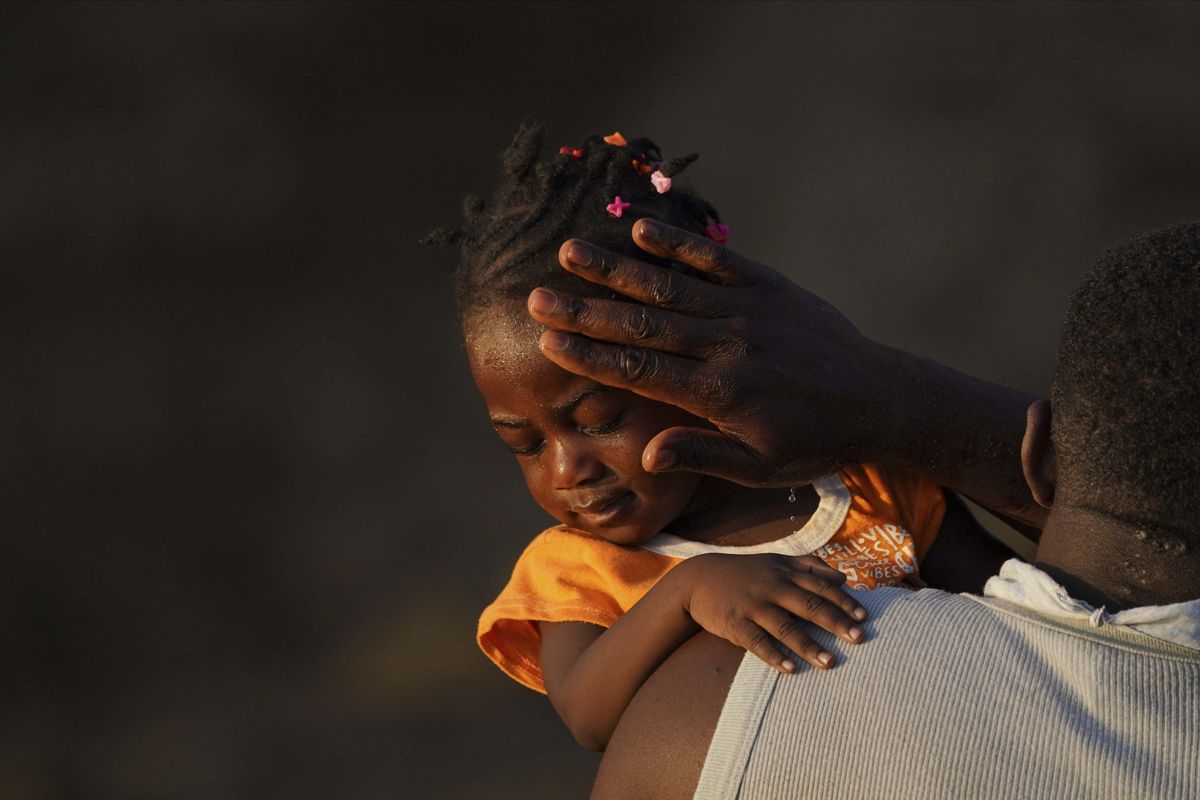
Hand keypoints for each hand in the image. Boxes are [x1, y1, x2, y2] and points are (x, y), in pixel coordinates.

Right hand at [527, 218, 897, 487]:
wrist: (879, 398)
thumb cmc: (814, 441)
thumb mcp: (761, 468)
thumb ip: (703, 456)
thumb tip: (647, 454)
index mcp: (720, 394)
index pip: (641, 372)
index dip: (590, 357)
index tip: (548, 342)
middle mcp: (727, 346)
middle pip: (643, 326)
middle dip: (585, 311)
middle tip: (535, 298)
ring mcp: (747, 311)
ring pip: (669, 287)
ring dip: (617, 269)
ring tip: (570, 252)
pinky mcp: (768, 286)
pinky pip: (716, 262)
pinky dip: (678, 246)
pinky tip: (641, 230)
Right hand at [674, 553, 866, 671]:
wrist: (698, 579)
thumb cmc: (745, 572)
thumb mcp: (776, 561)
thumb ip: (810, 566)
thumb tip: (844, 579)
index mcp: (784, 572)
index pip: (819, 586)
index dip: (843, 601)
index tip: (864, 617)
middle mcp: (772, 587)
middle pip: (808, 605)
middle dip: (834, 622)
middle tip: (858, 639)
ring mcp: (753, 606)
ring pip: (785, 627)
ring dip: (809, 645)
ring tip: (830, 662)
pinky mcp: (735, 623)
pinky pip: (757, 642)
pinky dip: (774, 655)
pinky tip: (791, 669)